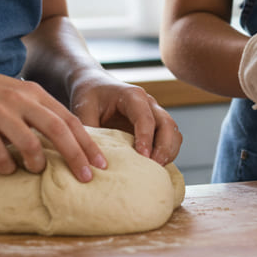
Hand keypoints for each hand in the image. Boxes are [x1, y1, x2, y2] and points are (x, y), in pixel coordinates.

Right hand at [0, 64, 106, 181]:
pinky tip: (5, 169)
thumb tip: (59, 141)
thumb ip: (35, 111)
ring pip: (31, 144)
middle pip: (59, 131)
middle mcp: (20, 100)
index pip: (70, 119)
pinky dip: (6, 167)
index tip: (101, 163)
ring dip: (38, 163)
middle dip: (77, 157)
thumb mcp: (13, 93)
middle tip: (87, 178)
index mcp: (33, 92)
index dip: (88, 143)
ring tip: (38, 170)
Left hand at [68, 74, 183, 165]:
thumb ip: (88, 131)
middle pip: (167, 124)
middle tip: (153, 167)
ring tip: (156, 170)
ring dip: (169, 151)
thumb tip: (91, 159)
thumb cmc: (89, 96)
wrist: (94, 86)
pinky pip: (170, 138)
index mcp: (132, 96)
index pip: (145, 117)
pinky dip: (168, 152)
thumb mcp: (83, 110)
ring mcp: (154, 113)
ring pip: (173, 131)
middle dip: (164, 147)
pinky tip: (155, 166)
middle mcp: (148, 103)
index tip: (143, 157)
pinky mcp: (155, 125)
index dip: (146, 137)